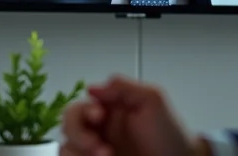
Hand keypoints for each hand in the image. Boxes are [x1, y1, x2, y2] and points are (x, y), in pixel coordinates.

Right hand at [61, 75, 206, 155]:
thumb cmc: (171, 136)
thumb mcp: (153, 100)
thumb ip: (124, 88)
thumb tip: (93, 88)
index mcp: (110, 109)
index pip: (81, 105)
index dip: (84, 111)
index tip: (100, 117)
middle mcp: (100, 130)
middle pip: (68, 125)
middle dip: (79, 134)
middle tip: (100, 147)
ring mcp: (97, 150)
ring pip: (67, 147)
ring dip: (79, 151)